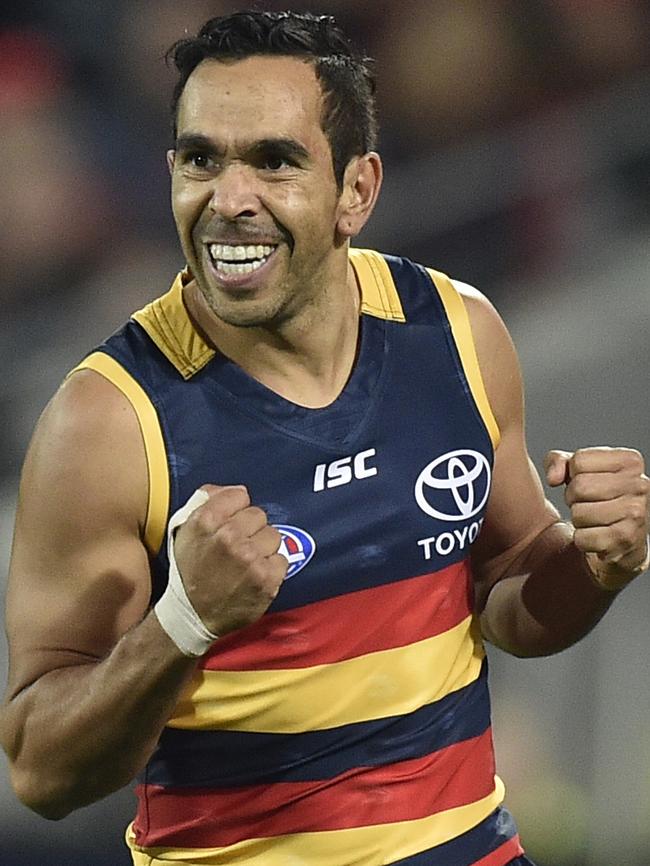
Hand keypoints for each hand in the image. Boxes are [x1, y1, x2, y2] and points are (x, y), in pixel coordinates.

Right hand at [173, 484, 287, 634]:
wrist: (193, 615)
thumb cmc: (190, 570)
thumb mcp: (185, 530)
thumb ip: (209, 501)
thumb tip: (237, 490)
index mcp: (206, 520)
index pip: (240, 495)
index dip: (236, 510)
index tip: (230, 524)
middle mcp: (229, 536)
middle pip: (258, 515)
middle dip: (250, 529)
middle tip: (237, 548)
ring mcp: (250, 558)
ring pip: (273, 536)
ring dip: (263, 548)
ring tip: (246, 563)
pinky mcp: (267, 578)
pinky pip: (282, 559)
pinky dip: (271, 568)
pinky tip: (255, 577)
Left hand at [545, 447, 649, 589]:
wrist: (625, 537)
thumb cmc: (600, 496)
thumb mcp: (580, 470)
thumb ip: (559, 461)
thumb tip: (553, 478)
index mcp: (630, 461)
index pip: (579, 461)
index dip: (573, 475)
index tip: (586, 483)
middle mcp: (639, 484)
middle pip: (579, 487)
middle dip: (573, 498)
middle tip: (586, 504)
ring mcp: (636, 512)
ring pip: (579, 513)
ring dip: (578, 520)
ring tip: (593, 519)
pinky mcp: (626, 539)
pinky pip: (583, 538)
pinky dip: (582, 540)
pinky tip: (596, 536)